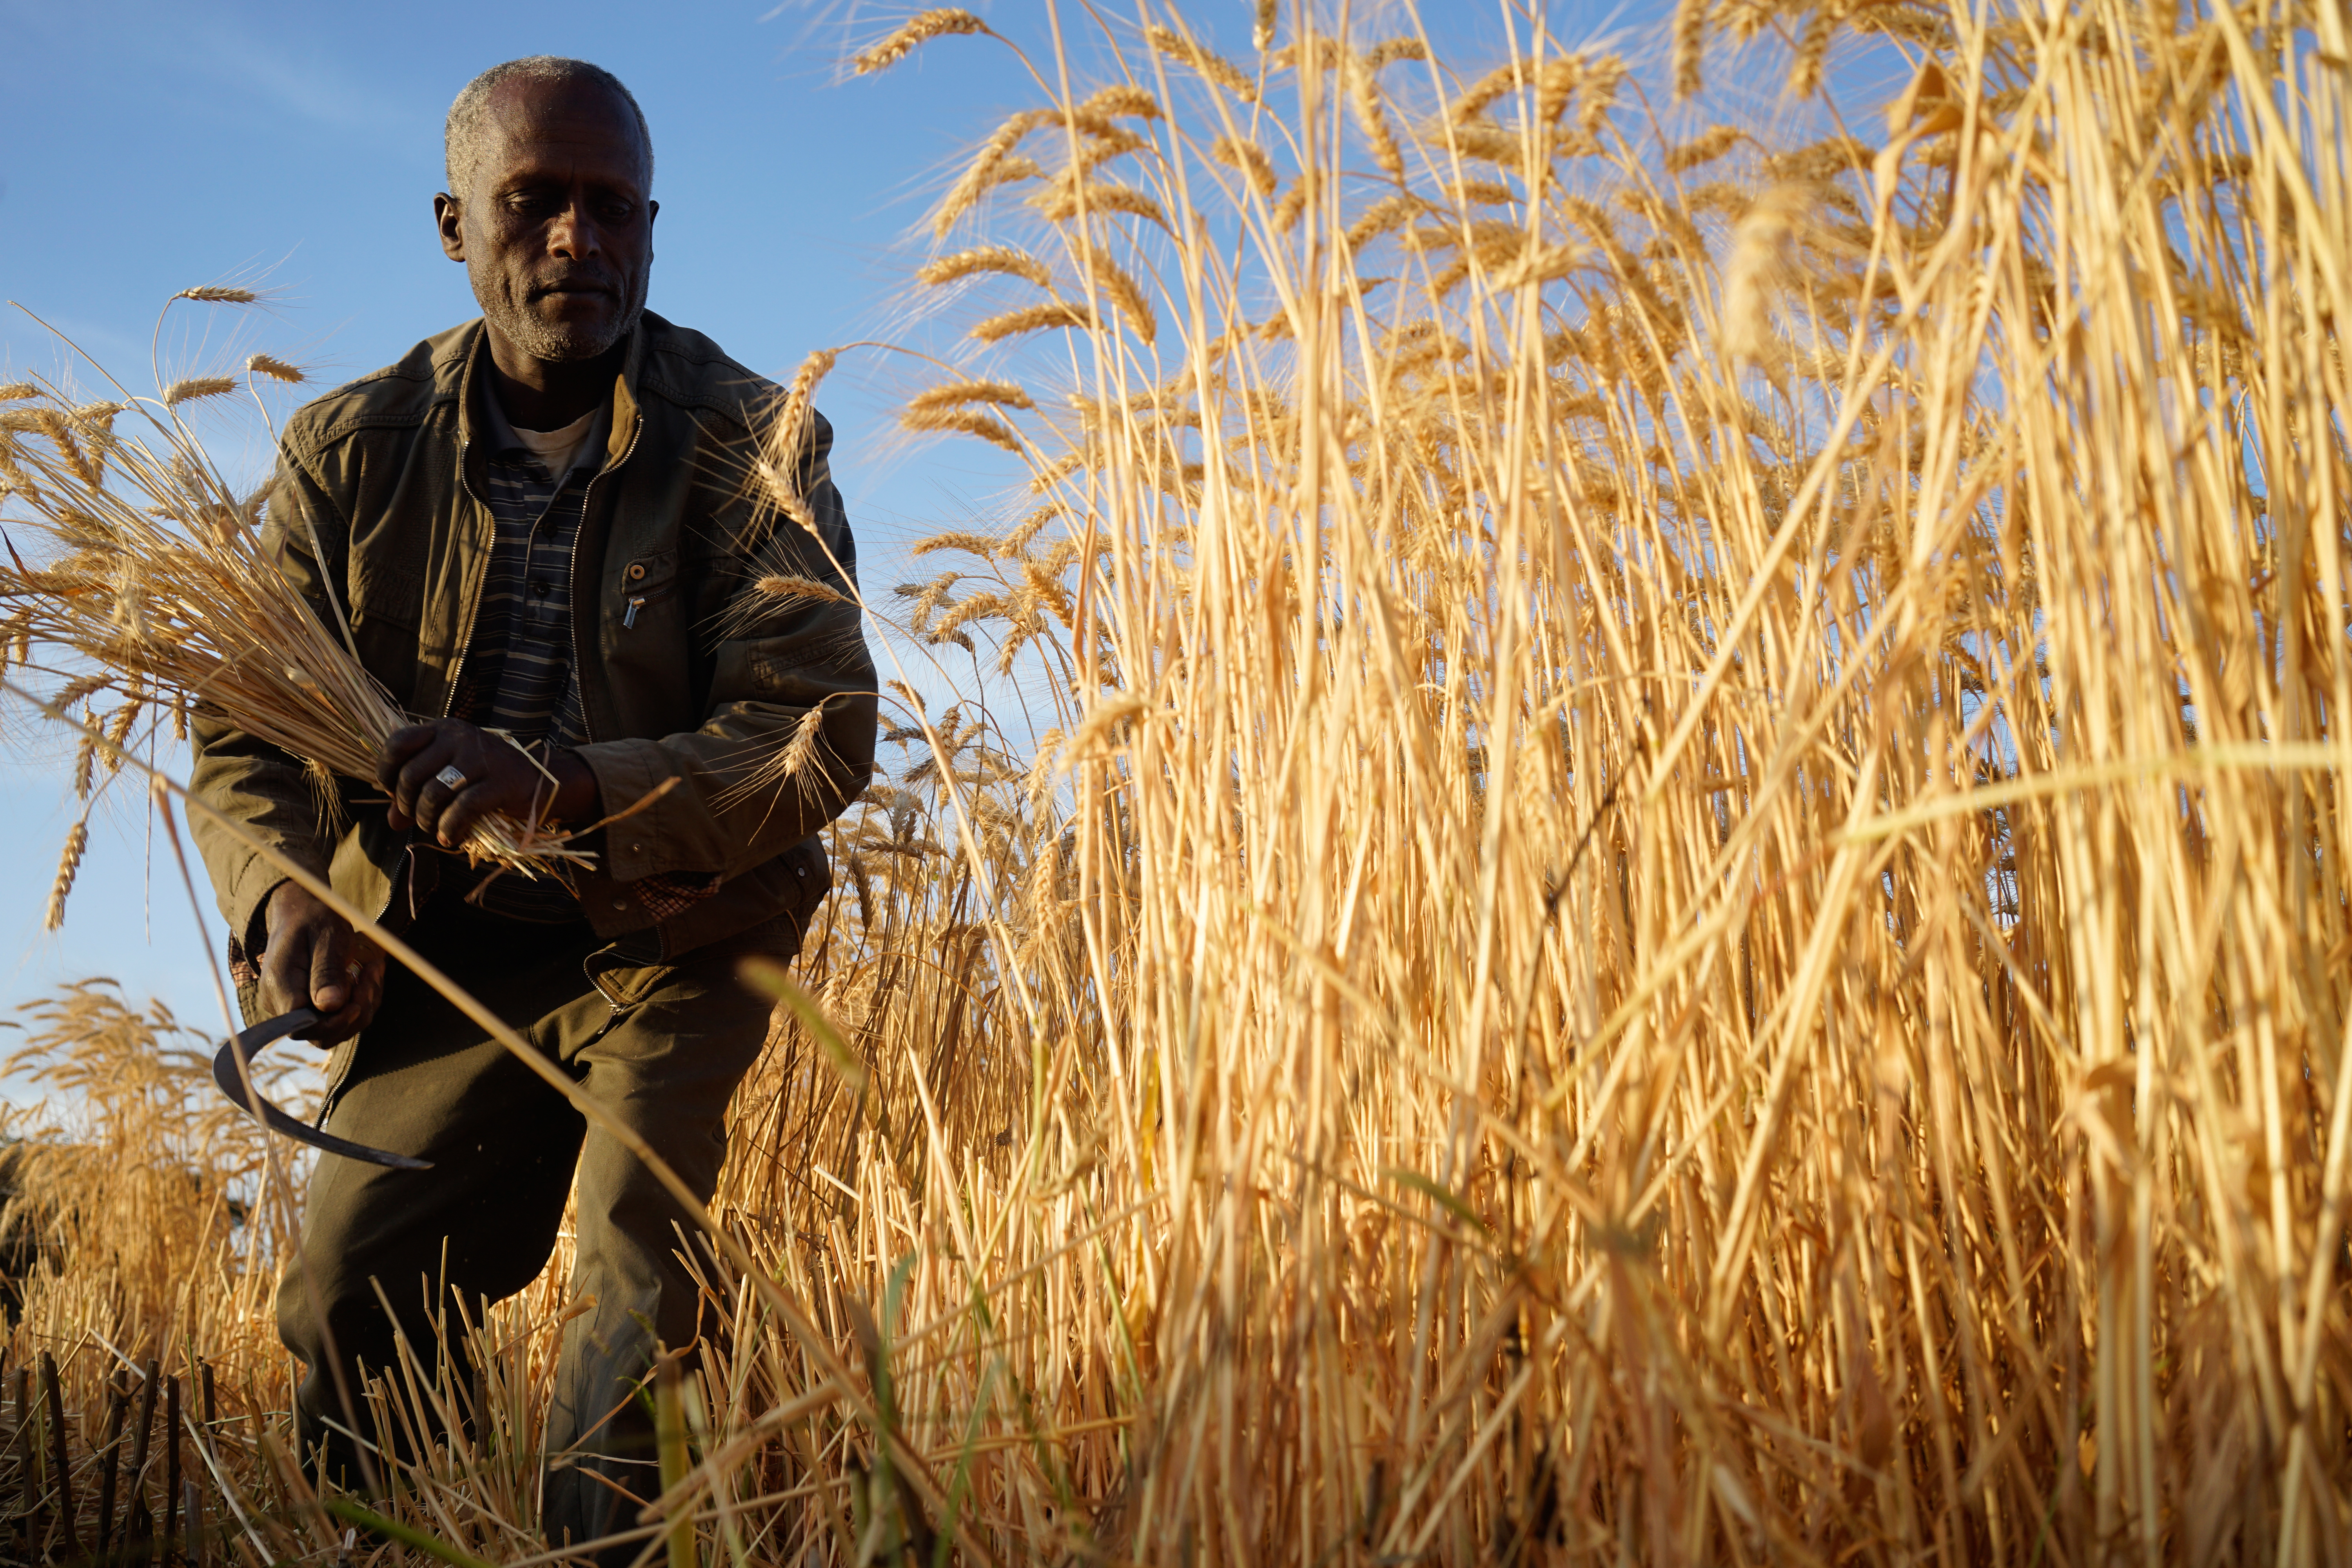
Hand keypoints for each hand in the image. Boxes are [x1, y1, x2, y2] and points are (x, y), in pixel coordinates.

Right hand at [259, 880, 384, 1044]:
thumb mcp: (326, 939)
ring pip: (335, 1029)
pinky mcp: (309, 1007)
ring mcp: (294, 1008)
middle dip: (356, 1011)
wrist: (302, 913)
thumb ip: (326, 972)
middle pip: (322, 1032)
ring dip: (363, 1004)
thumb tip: (331, 1005)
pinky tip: (367, 975)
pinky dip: (360, 1001)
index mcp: (279, 986)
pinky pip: (338, 1018)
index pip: (303, 1025)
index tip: (358, 1002)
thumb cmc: (314, 920)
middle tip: (372, 974)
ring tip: (372, 969)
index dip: (334, 1022)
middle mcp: (280, 1003)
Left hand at [379, 718, 600, 849]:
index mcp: (443, 729)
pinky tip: (451, 837)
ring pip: (433, 793)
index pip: (398, 743)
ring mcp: (481, 758)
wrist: (541, 782)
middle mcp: (459, 737)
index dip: (386, 772)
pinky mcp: (500, 782)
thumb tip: (391, 821)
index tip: (393, 791)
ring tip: (436, 829)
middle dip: (407, 805)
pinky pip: (462, 809)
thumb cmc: (488, 779)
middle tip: (418, 818)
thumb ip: (417, 794)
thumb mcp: (449, 777)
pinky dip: (450, 828)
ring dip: (427, 820)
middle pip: (411, 775)